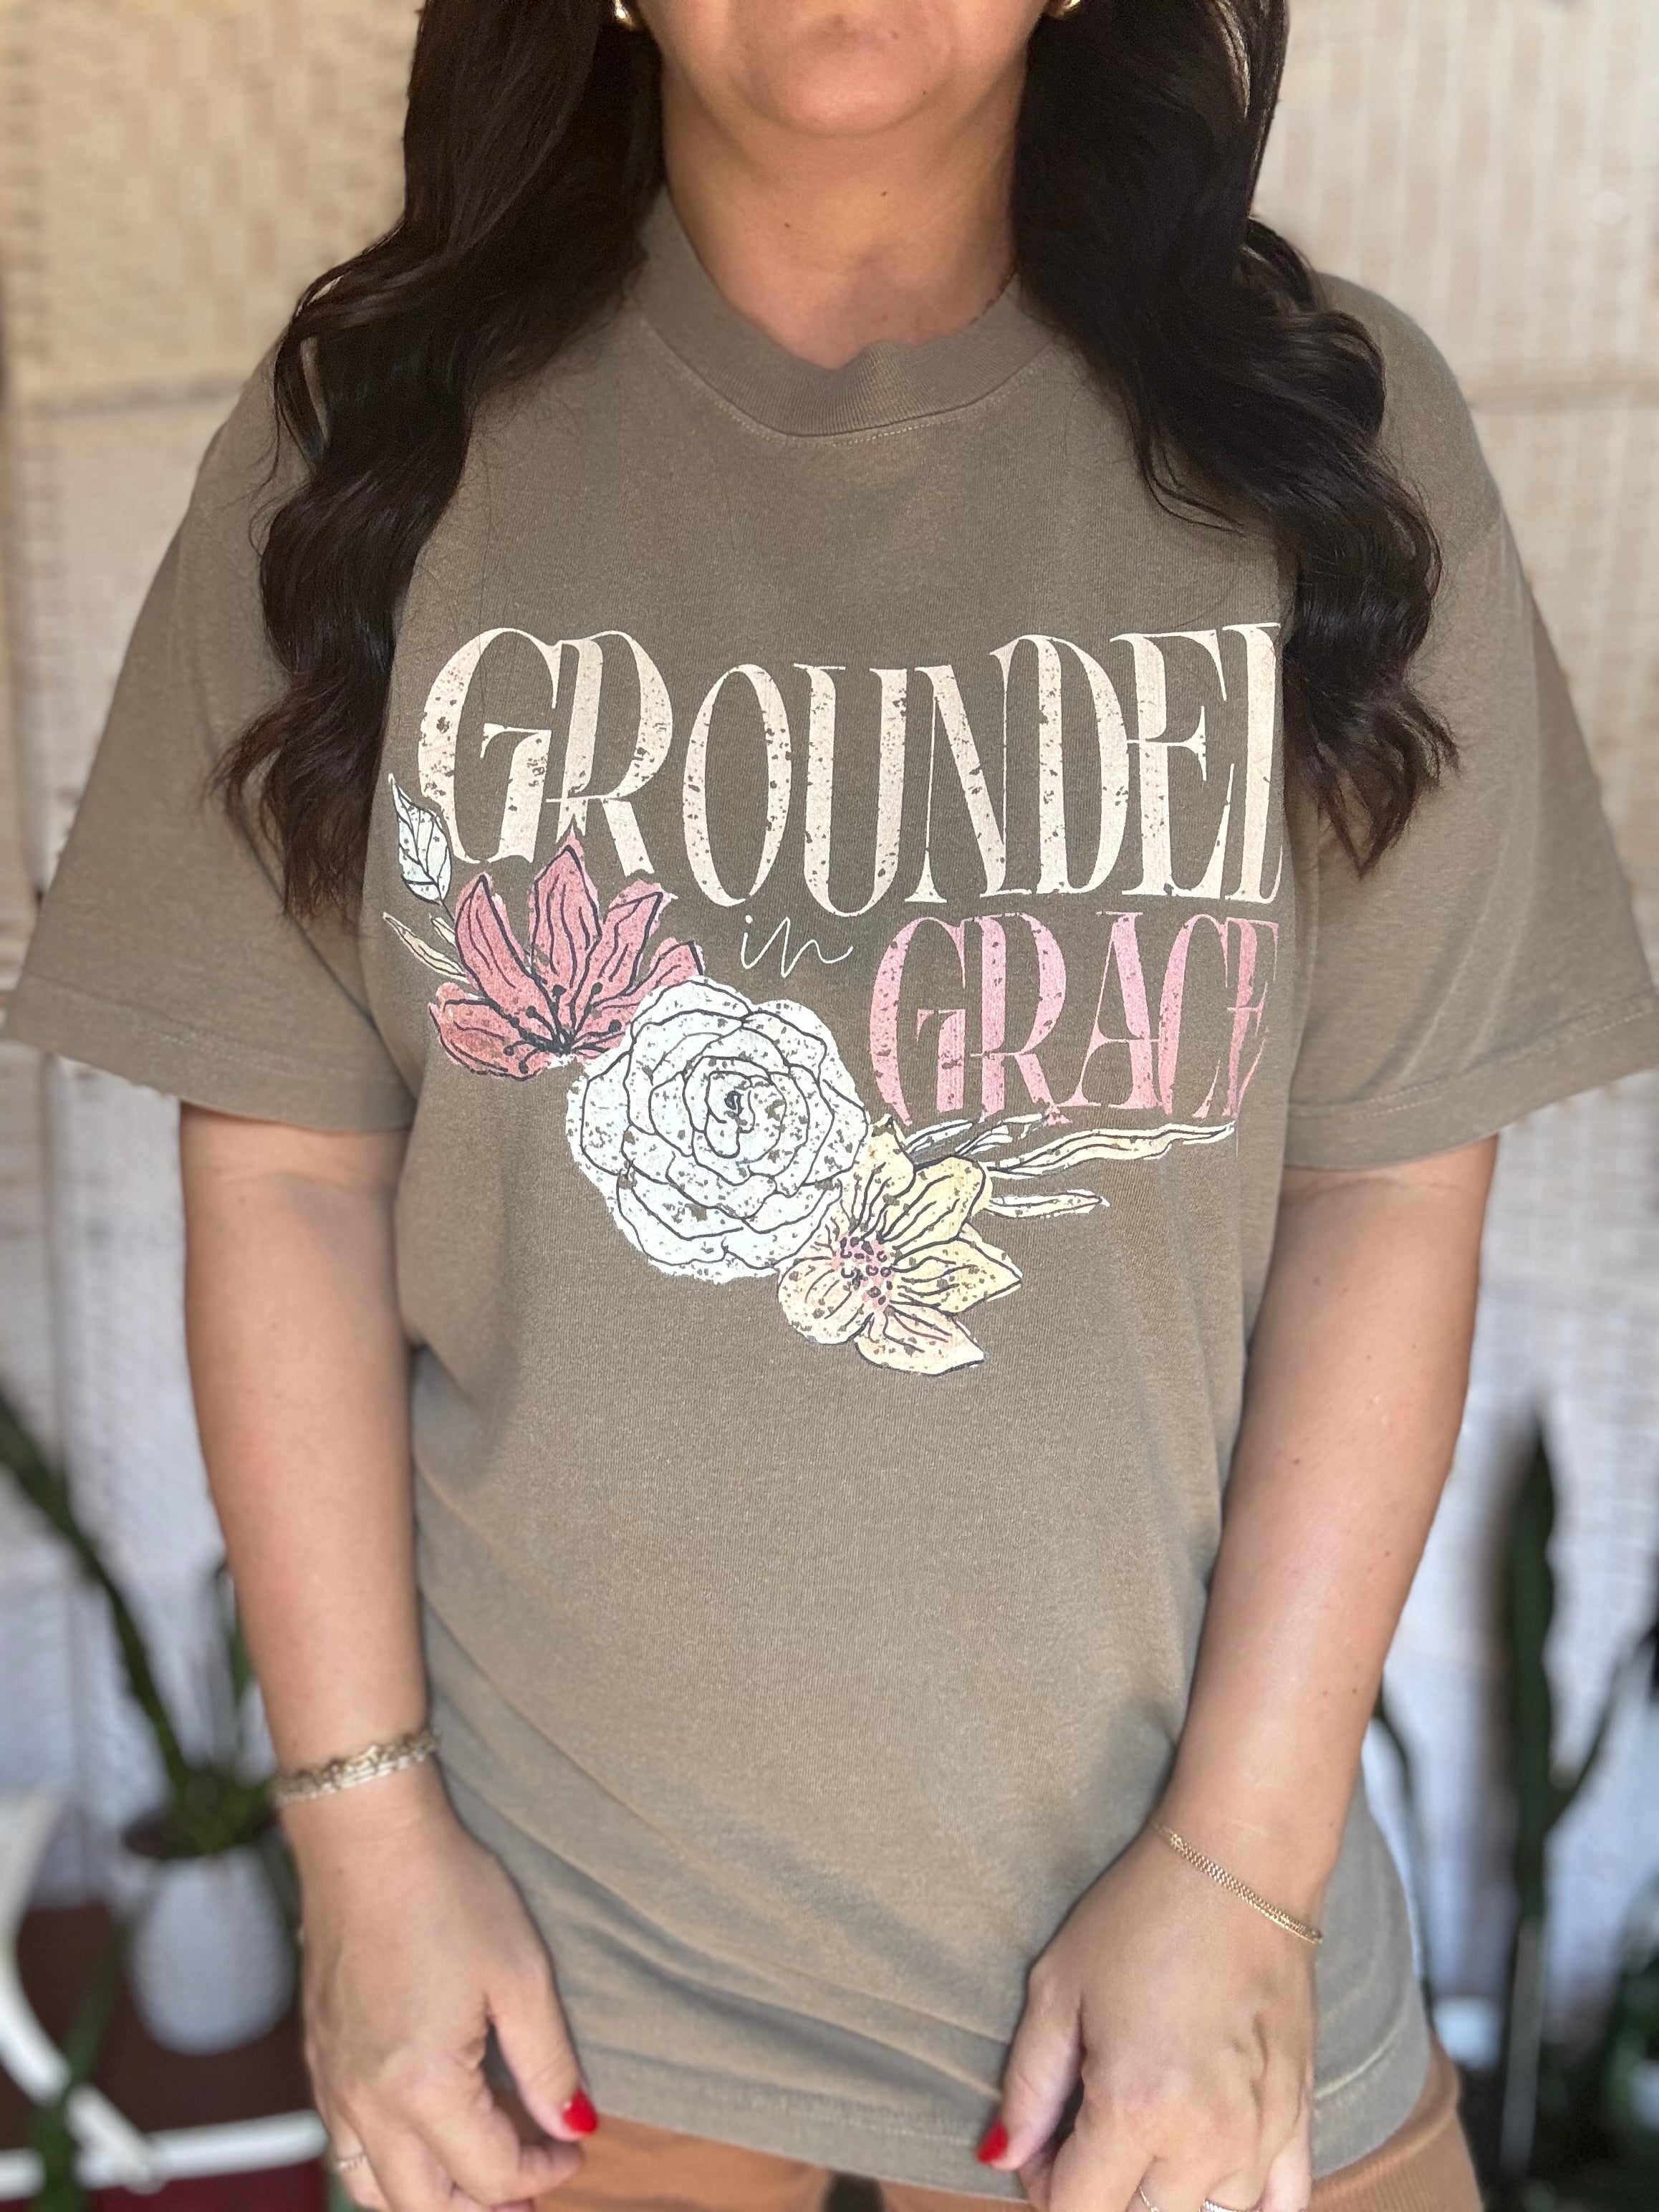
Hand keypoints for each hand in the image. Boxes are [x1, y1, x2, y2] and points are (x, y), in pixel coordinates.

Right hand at [288, 1767, 594, 2210]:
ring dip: (428, 2200)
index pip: (490, 2171)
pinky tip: (423, 2135)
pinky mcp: (318, 2060)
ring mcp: (333, 2085)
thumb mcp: (521, 1975)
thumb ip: (548, 2064)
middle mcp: (366, 2102)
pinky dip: (386, 2165)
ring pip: (372, 2188)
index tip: (573, 2149)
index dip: (542, 2171)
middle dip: (482, 2209)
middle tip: (529, 2190)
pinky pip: (346, 2146)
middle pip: (423, 2205)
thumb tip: (575, 2126)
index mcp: (422, 2088)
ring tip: (477, 2181)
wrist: (366, 1839)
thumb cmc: (446, 1893)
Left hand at [981, 1825, 1315, 2211]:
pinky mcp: (1300, 2117)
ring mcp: (1261, 2134)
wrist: (1240, 1864)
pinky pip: (1280, 2206)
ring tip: (1148, 2121)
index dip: (1043, 2187)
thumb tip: (1001, 2159)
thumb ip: (1027, 2087)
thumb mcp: (1058, 1988)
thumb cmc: (1142, 1914)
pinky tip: (1211, 2164)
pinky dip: (1241, 2201)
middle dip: (1099, 2189)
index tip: (1042, 2141)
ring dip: (1166, 2189)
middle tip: (1084, 2124)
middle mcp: (1204, 2139)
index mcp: (1135, 2107)